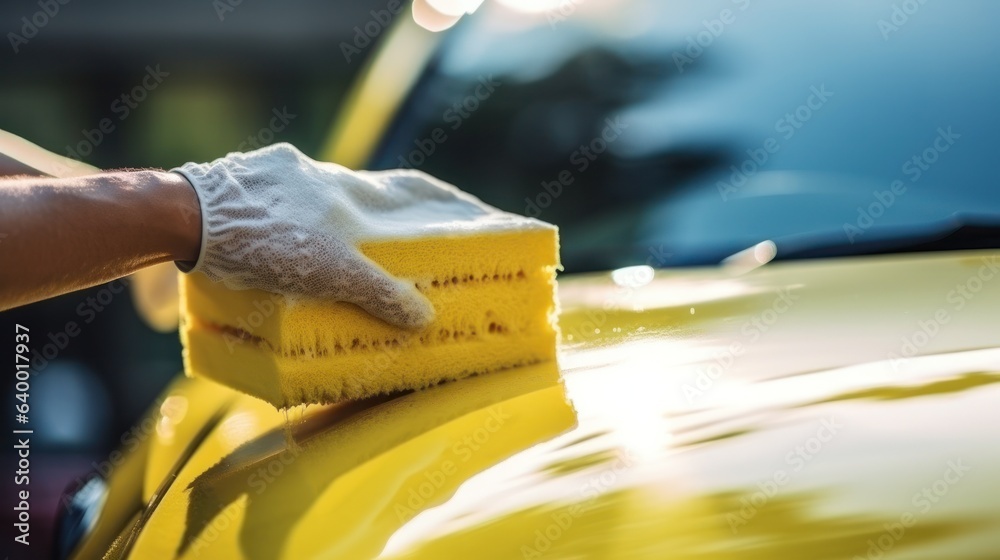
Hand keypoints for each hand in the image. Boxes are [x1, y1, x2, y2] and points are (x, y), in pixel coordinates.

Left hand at [172, 143, 435, 328]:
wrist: (190, 214)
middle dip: (389, 216)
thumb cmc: (266, 240)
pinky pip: (281, 200)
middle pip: (371, 191)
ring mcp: (282, 174)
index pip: (415, 189)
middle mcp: (322, 175)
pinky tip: (281, 239)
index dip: (449, 201)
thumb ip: (378, 292)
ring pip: (322, 196)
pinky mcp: (245, 180)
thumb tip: (424, 316)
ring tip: (331, 250)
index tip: (478, 212)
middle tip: (402, 241)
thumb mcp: (331, 274)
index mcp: (351, 192)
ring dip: (332, 221)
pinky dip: (290, 220)